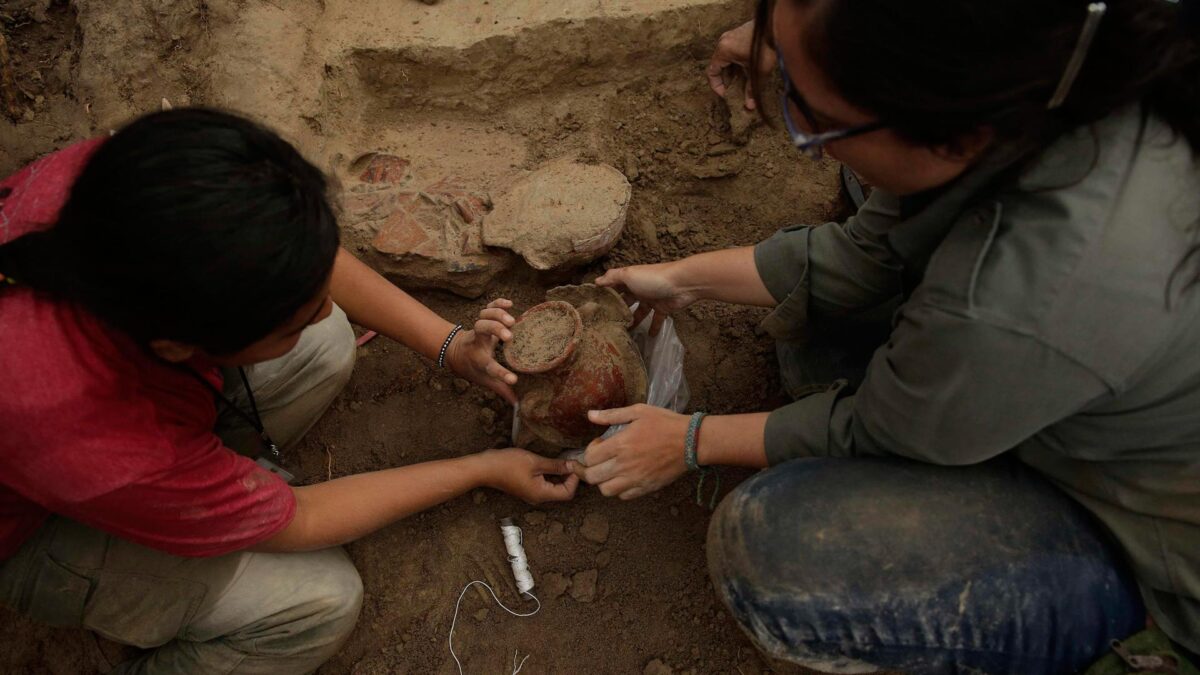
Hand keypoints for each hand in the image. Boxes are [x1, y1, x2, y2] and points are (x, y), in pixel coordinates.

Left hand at [446, 298, 517, 403]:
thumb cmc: (473, 367)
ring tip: (512, 321)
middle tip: (509, 336)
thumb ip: (500, 389)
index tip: (513, 380)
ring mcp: (479, 329)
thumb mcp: (484, 380)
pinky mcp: (483, 319)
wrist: (455, 351)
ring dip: (497, 315)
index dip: (501, 375)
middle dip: (494, 330)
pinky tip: (510, 304)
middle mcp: (478, 342)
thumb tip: (517, 405)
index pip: (490, 368)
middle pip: (482, 330)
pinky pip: (489, 306)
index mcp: (479, 360)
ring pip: (483, 316)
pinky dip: (498, 303)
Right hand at [479, 448, 580, 503]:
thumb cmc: (507, 464)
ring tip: (561, 460)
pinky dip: (551, 475)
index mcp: (541, 494)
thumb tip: (572, 466)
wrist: (484, 468)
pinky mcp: (527, 489)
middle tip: (571, 460)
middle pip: (562, 492)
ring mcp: (532, 494)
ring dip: (560, 475)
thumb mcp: (534, 461)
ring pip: (553, 488)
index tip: (575, 464)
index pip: (567, 493)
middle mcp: (538, 498)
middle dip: (569, 477)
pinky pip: (545, 485)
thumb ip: (555, 465)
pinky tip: (549, 463)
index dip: (574, 479)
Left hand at [570, 405, 689, 499]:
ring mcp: (635, 479)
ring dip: (603, 481)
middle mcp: (624, 465)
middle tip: (597, 461)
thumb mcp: (638, 411)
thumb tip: (590, 415)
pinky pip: (624, 496)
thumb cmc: (665, 423)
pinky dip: (619, 489)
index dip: (589, 451)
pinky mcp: (646, 488)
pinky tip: (624, 478)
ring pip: (606, 491)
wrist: (691, 442)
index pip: (589, 458)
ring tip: (609, 471)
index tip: (599, 444)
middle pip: (592, 477)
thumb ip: (612, 415)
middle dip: (589, 469)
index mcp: (620, 444)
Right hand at [596, 262, 696, 335]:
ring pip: (639, 312)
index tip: (594, 306)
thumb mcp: (629, 275)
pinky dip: (653, 327)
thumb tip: (596, 281)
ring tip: (623, 333)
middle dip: (617, 310)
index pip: (614, 286)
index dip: (605, 294)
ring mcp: (651, 299)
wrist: (682, 284)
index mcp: (630, 279)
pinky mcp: (662, 309)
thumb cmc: (652, 278)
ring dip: (633, 321)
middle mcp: (639, 288)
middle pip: (625, 300)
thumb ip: (612, 278)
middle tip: (606, 324)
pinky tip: (648, 337)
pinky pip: (656, 320)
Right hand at [706, 20, 774, 109]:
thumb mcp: (757, 72)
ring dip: (734, 72)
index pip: (711, 72)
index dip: (717, 86)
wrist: (778, 25)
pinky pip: (734, 51)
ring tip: (743, 82)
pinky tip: (749, 70)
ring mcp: (731, 36)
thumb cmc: (766, 48)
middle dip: (727, 80)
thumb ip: (751, 89)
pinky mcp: (740, 33)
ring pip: (728, 59)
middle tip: (735, 91)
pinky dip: (738, 62)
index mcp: (723, 51)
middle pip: (719, 65)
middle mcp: (724, 42)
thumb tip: (750, 106)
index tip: (725, 95)